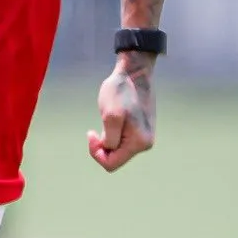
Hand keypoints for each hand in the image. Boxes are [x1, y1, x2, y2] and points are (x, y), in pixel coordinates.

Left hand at [88, 56, 155, 171]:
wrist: (134, 73)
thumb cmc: (121, 92)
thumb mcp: (110, 116)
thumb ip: (110, 139)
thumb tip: (109, 149)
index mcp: (139, 143)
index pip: (111, 164)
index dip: (96, 153)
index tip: (92, 133)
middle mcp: (145, 143)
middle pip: (115, 158)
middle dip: (102, 146)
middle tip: (95, 128)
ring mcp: (144, 136)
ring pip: (117, 149)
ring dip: (107, 138)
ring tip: (107, 119)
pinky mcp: (140, 129)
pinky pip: (121, 140)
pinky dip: (112, 133)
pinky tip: (112, 119)